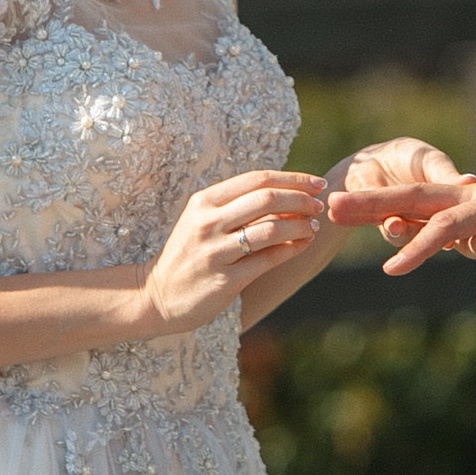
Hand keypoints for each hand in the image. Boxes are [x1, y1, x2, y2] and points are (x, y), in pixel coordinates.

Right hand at [140, 169, 325, 333]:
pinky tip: (303, 245)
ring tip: (313, 227)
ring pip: (270, 228)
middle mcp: (207, 223)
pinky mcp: (223, 280)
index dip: (292, 178)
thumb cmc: (190, 253)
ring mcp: (214, 252)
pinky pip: (268, 259)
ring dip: (300, 225)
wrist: (156, 296)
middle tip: (319, 206)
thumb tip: (289, 191)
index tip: (317, 182)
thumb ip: (239, 205)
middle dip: (301, 199)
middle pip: (266, 198)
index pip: (257, 179)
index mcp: (204, 201)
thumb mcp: (205, 220)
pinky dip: (292, 249)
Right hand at [326, 156, 475, 333]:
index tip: (391, 270)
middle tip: (331, 206)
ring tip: (334, 209)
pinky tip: (371, 218)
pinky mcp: (474, 201)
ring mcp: (475, 193)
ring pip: (420, 198)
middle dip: (375, 202)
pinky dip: (401, 210)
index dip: (422, 246)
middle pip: (421, 197)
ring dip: (379, 203)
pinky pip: (433, 206)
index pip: (453, 222)